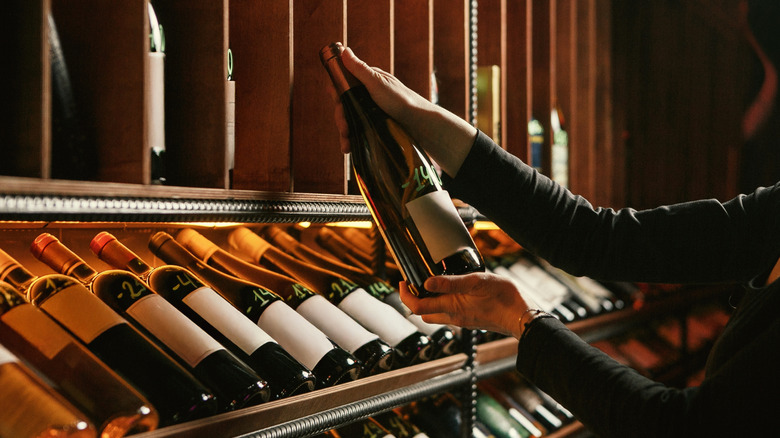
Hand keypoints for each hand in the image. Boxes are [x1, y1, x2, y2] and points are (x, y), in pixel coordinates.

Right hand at [327, 46, 477, 176]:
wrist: (420, 123)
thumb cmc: (400, 100)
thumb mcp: (377, 83)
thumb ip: (359, 69)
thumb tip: (344, 50)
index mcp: (368, 82)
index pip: (344, 87)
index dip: (338, 98)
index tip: (338, 108)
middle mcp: (369, 96)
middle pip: (346, 107)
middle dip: (342, 119)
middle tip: (344, 130)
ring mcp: (372, 111)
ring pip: (352, 120)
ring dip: (345, 133)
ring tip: (346, 145)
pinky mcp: (376, 126)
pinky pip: (360, 131)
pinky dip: (353, 139)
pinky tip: (350, 148)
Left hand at [400, 272, 535, 338]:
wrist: (521, 316)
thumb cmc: (503, 298)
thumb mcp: (477, 282)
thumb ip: (451, 282)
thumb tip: (427, 282)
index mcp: (451, 307)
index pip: (417, 307)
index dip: (405, 296)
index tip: (403, 282)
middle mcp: (453, 317)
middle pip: (423, 313)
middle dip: (414, 299)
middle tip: (413, 282)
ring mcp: (461, 320)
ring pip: (436, 314)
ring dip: (428, 302)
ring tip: (430, 284)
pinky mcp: (470, 319)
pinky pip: (449, 314)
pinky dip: (443, 303)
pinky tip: (452, 290)